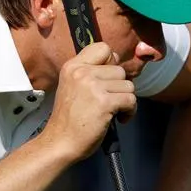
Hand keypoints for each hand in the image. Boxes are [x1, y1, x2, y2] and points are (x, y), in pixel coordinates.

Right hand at [41, 42, 136, 162]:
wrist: (60, 142)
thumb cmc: (68, 120)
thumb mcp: (72, 86)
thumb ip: (90, 73)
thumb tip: (116, 63)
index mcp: (73, 66)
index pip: (103, 48)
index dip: (110, 63)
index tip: (106, 80)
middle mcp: (82, 73)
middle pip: (119, 69)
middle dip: (118, 87)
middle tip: (108, 102)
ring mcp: (93, 87)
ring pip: (128, 85)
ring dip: (125, 100)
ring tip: (112, 111)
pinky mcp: (104, 102)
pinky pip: (130, 100)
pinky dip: (129, 112)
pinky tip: (118, 119)